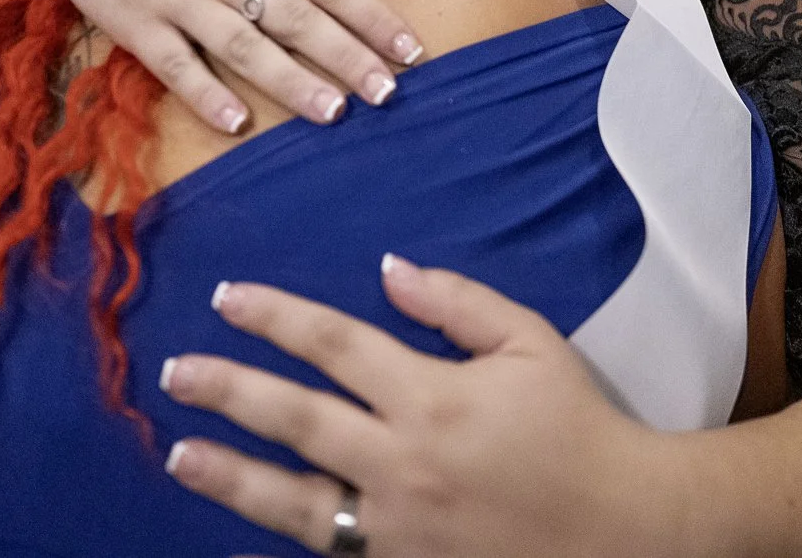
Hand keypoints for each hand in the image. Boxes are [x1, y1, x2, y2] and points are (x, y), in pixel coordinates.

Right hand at [27, 0, 422, 134]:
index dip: (372, 16)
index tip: (411, 49)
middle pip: (298, 18)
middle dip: (346, 56)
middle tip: (388, 94)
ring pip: (245, 45)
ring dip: (290, 81)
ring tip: (332, 114)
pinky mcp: (138, 22)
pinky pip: (177, 64)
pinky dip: (205, 93)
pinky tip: (236, 124)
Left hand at [158, 257, 672, 557]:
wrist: (625, 530)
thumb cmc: (578, 426)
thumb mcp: (531, 344)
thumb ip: (457, 303)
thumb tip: (389, 271)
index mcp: (433, 398)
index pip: (333, 345)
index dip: (274, 317)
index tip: (228, 299)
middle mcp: (403, 463)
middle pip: (295, 419)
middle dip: (228, 391)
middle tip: (175, 372)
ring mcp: (398, 529)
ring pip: (294, 502)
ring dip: (230, 475)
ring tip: (179, 456)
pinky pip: (331, 552)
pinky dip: (286, 536)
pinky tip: (249, 523)